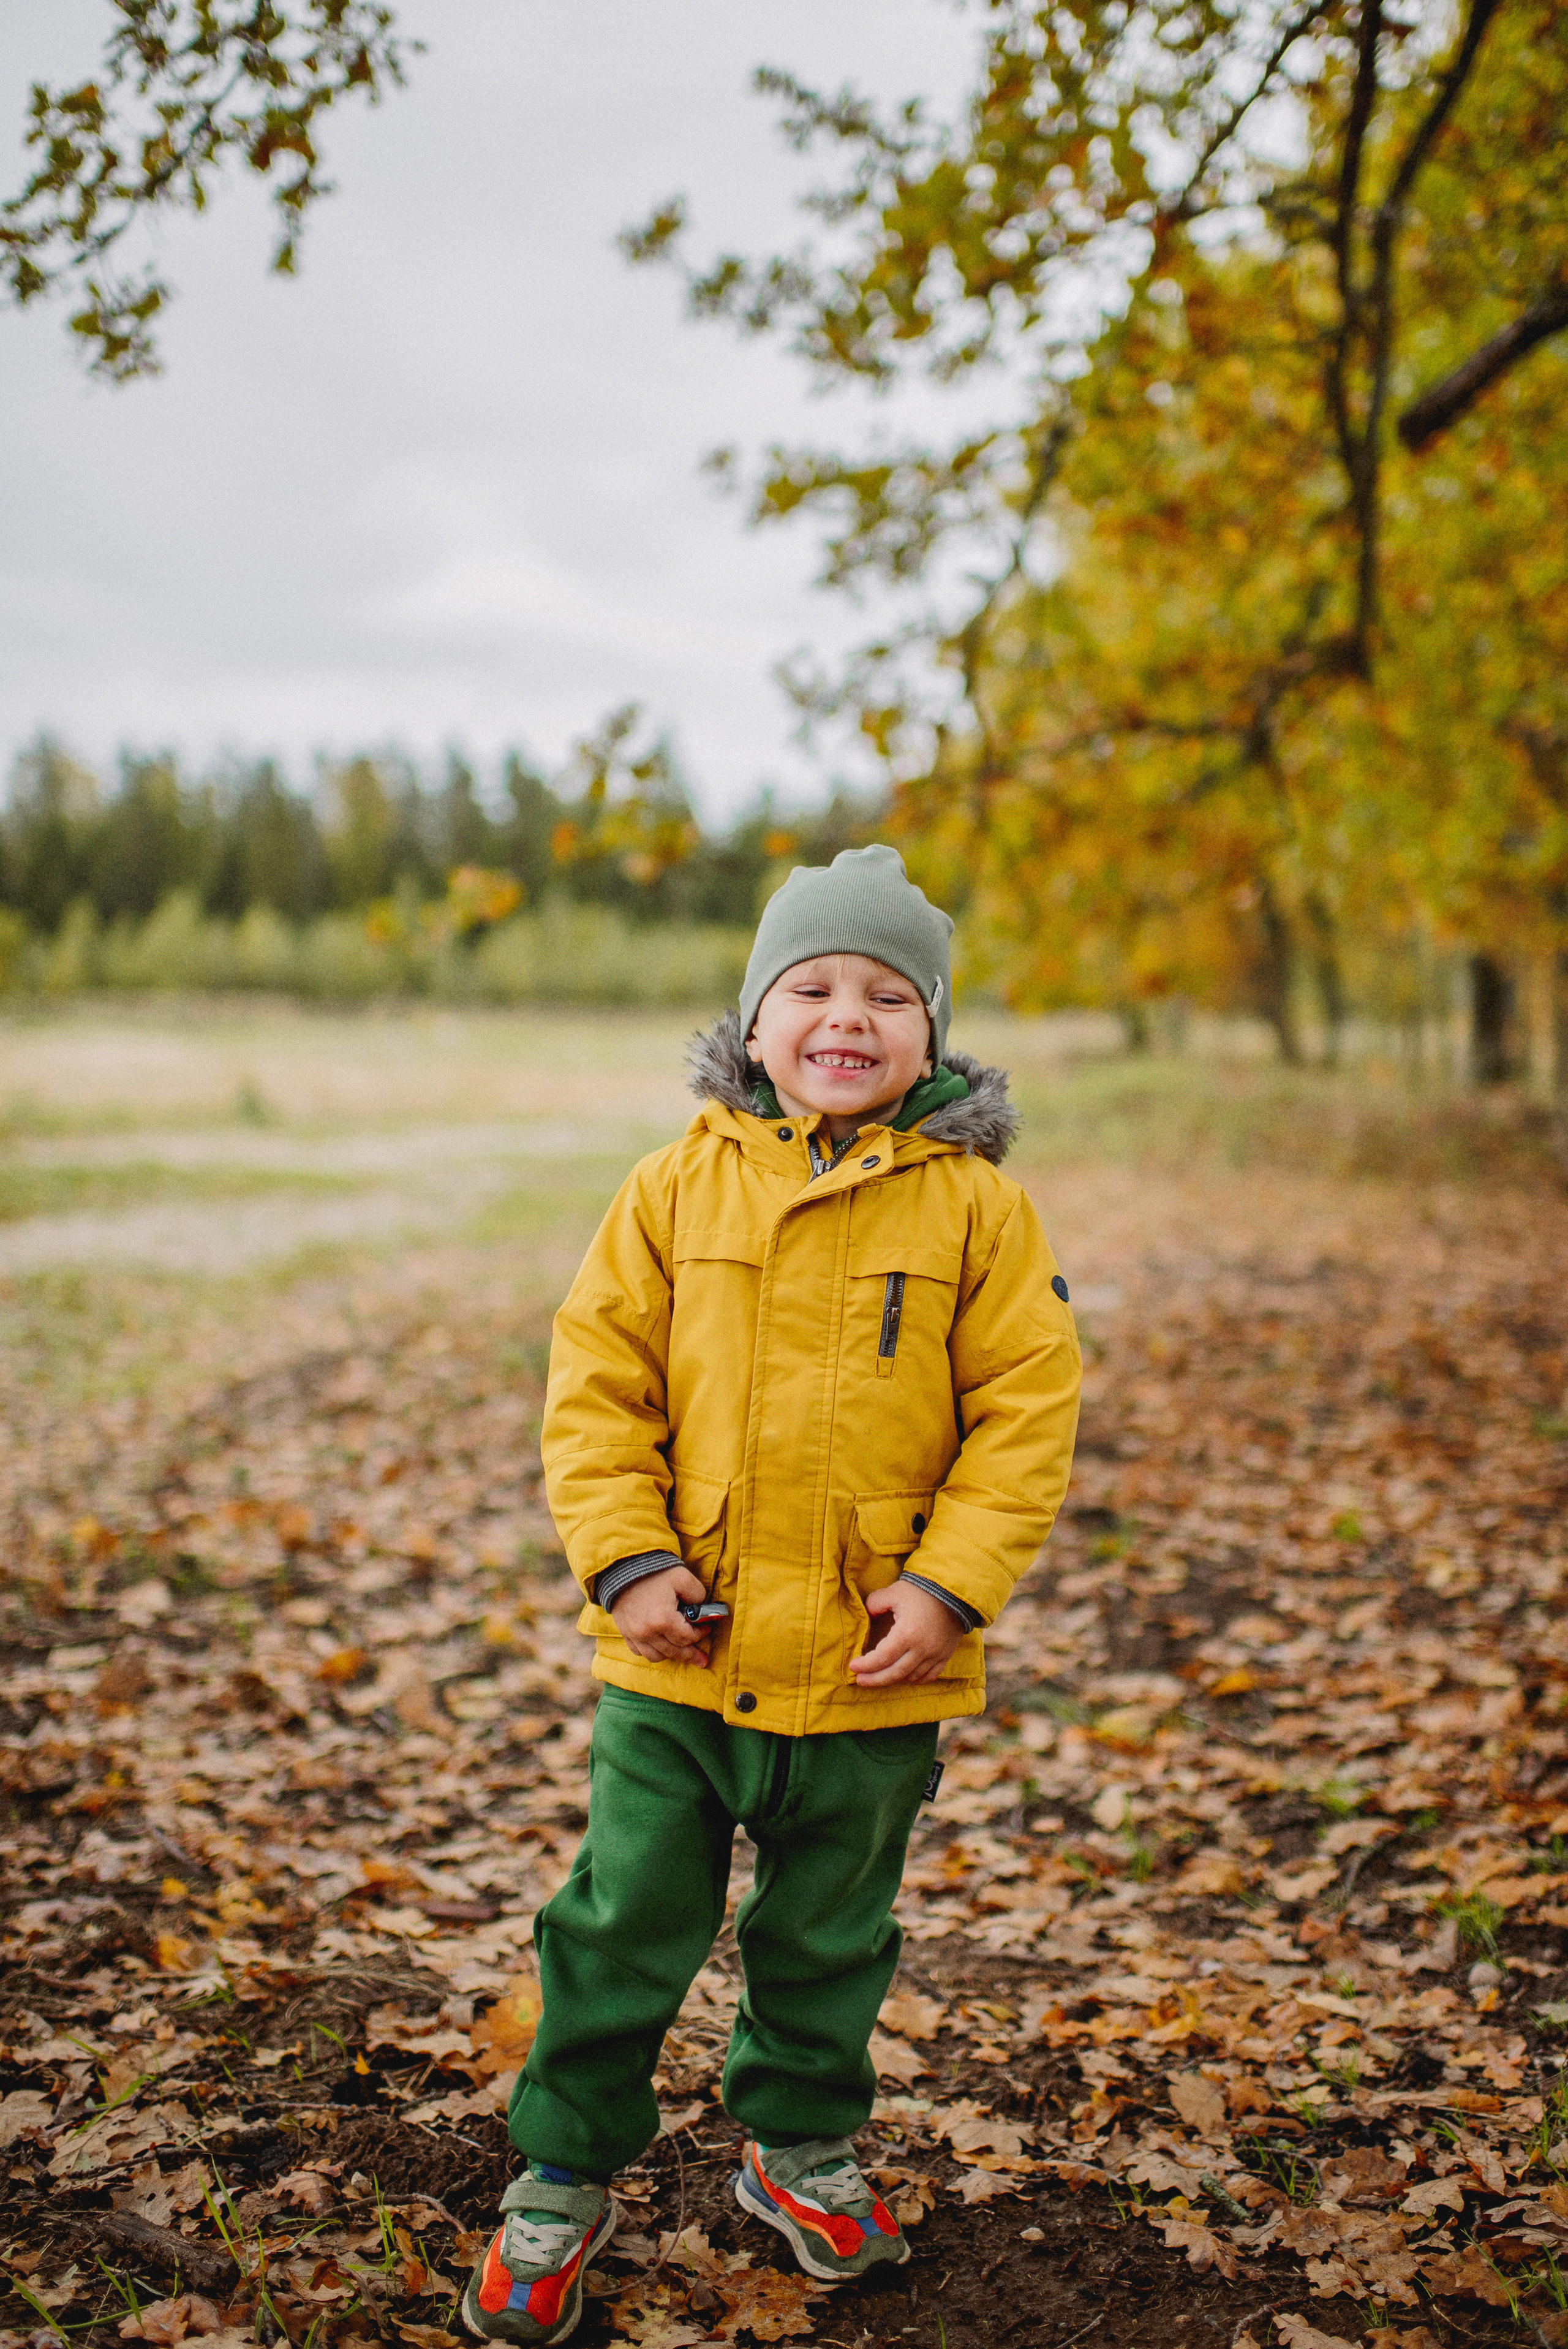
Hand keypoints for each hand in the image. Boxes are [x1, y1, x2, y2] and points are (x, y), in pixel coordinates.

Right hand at [612, 1563, 713, 1665]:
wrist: (624, 1567)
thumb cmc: (655, 1572)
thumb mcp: (683, 1577)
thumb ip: (698, 1595)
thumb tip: (701, 1610)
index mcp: (663, 1620)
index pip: (687, 1638)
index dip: (700, 1634)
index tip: (705, 1628)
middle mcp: (647, 1632)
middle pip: (674, 1651)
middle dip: (691, 1654)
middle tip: (702, 1660)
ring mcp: (634, 1635)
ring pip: (657, 1656)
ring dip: (671, 1654)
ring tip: (681, 1652)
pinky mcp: (625, 1632)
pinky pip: (640, 1652)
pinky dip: (652, 1651)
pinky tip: (661, 1647)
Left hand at [847, 1579, 967, 1687]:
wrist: (954, 1591)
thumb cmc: (921, 1591)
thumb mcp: (893, 1592)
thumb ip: (874, 1604)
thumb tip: (868, 1615)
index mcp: (907, 1633)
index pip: (882, 1658)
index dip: (865, 1665)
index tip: (853, 1666)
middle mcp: (922, 1649)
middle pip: (894, 1673)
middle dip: (874, 1679)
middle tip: (860, 1680)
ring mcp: (935, 1654)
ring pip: (910, 1677)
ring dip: (893, 1679)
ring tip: (879, 1676)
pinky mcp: (945, 1655)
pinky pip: (929, 1676)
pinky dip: (914, 1679)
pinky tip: (904, 1676)